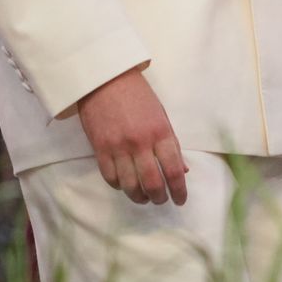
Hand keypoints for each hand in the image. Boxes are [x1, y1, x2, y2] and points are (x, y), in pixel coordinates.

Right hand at [78, 68, 187, 205]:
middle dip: (159, 197)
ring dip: (138, 196)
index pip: (174, 169)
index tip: (181, 200)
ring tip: (144, 198)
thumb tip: (182, 170)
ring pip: (130, 185)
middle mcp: (141, 143)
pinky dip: (119, 186)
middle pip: (152, 182)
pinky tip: (125, 185)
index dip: (179, 190)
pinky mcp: (99, 149)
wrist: (106, 80)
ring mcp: (118, 147)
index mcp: (161, 132)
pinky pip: (110, 177)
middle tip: (161, 201)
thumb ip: (171, 144)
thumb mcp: (162, 116)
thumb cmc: (138, 97)